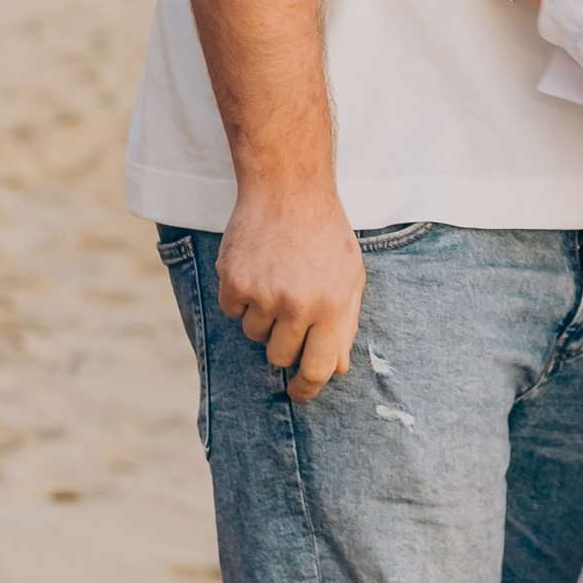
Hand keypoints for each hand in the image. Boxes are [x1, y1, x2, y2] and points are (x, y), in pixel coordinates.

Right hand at [216, 184, 364, 398]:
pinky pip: (232, 311)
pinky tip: (256, 270)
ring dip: (263, 317)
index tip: (299, 392)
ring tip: (277, 280)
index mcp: (332, 306)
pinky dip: (241, 298)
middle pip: (279, 356)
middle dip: (284, 344)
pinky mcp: (233, 281)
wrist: (287, 190)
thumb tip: (336, 369)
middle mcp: (297, 305)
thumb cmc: (325, 234)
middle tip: (290, 313)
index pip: (317, 368)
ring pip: (254, 334)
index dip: (306, 388)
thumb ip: (345, 325)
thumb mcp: (350, 277)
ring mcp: (263, 294)